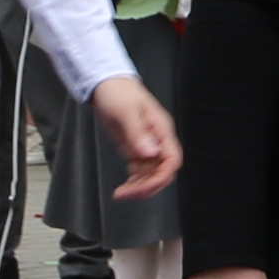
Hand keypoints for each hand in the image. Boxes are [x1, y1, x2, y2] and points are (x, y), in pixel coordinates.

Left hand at [93, 76, 180, 197]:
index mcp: (161, 130)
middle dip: (148, 186)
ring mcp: (147, 146)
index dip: (162, 176)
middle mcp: (157, 141)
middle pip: (162, 171)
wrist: (106, 84)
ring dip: (139, 187)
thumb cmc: (118, 93)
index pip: (172, 159)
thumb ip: (138, 133)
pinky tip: (123, 188)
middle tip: (128, 194)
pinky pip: (140, 172)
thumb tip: (151, 153)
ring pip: (150, 175)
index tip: (145, 186)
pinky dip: (133, 182)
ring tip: (121, 194)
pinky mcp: (135, 149)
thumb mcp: (126, 112)